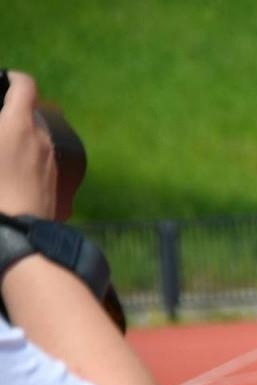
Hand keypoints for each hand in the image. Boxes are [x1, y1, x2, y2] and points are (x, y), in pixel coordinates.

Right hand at [0, 71, 55, 219]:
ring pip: (35, 140)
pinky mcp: (54, 184)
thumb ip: (1, 127)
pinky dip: (25, 160)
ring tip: (0, 154)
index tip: (3, 81)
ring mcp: (51, 163)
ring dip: (18, 139)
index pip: (25, 85)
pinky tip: (8, 176)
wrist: (17, 236)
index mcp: (19, 124)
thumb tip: (4, 130)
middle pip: (29, 114)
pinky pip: (39, 162)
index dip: (14, 78)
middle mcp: (42, 140)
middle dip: (10, 115)